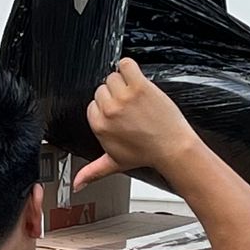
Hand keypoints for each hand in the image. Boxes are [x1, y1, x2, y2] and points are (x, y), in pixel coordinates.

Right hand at [74, 57, 195, 183]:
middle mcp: (108, 111)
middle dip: (115, 94)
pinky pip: (125, 64)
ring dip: (124, 82)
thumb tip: (77, 185)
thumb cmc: (146, 154)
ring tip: (137, 96)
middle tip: (131, 107)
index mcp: (99, 125)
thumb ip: (92, 172)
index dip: (107, 106)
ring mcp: (123, 97)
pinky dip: (128, 66)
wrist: (172, 148)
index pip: (93, 103)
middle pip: (102, 88)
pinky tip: (135, 77)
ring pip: (113, 76)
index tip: (120, 114)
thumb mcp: (114, 163)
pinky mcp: (139, 86)